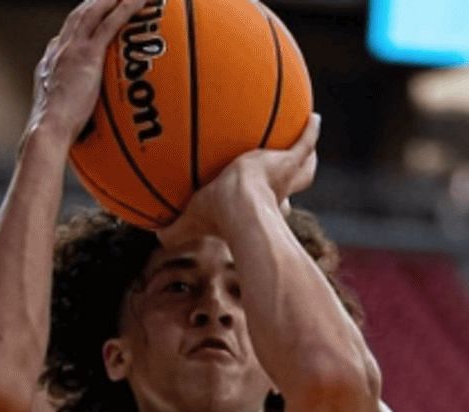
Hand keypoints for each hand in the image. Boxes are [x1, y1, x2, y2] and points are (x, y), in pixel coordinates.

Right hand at [26, 0, 147, 147]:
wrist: (47, 130)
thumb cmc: (52, 134)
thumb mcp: (57, 118)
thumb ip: (68, 112)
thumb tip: (79, 126)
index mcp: (49, 64)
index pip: (64, 37)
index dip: (77, 25)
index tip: (88, 19)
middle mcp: (58, 50)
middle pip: (78, 16)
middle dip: (94, 3)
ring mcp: (72, 49)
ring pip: (93, 12)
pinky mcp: (87, 55)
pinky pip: (110, 24)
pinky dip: (125, 8)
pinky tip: (139, 1)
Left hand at [158, 115, 319, 244]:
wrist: (241, 209)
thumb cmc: (218, 218)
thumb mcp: (190, 223)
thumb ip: (172, 231)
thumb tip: (154, 237)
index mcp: (257, 205)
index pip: (268, 205)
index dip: (269, 203)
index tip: (265, 199)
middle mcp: (277, 192)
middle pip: (293, 184)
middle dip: (294, 178)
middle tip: (292, 168)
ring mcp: (285, 176)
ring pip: (305, 166)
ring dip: (307, 157)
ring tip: (307, 137)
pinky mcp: (290, 162)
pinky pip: (306, 143)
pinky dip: (311, 131)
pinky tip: (315, 117)